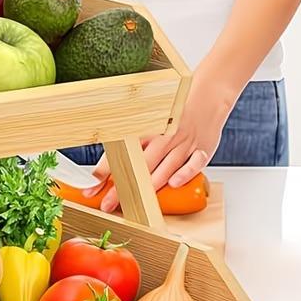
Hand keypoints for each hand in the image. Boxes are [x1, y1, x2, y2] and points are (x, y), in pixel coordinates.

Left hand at [91, 69, 235, 213]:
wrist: (209, 96)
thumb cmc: (178, 114)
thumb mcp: (154, 123)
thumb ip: (135, 142)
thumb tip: (108, 167)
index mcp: (149, 129)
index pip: (122, 151)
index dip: (104, 171)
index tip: (91, 187)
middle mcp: (165, 136)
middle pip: (141, 164)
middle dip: (123, 187)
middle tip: (107, 204)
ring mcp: (184, 143)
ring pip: (166, 165)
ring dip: (149, 184)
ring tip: (135, 203)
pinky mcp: (203, 149)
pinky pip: (195, 162)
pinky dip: (185, 173)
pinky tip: (174, 183)